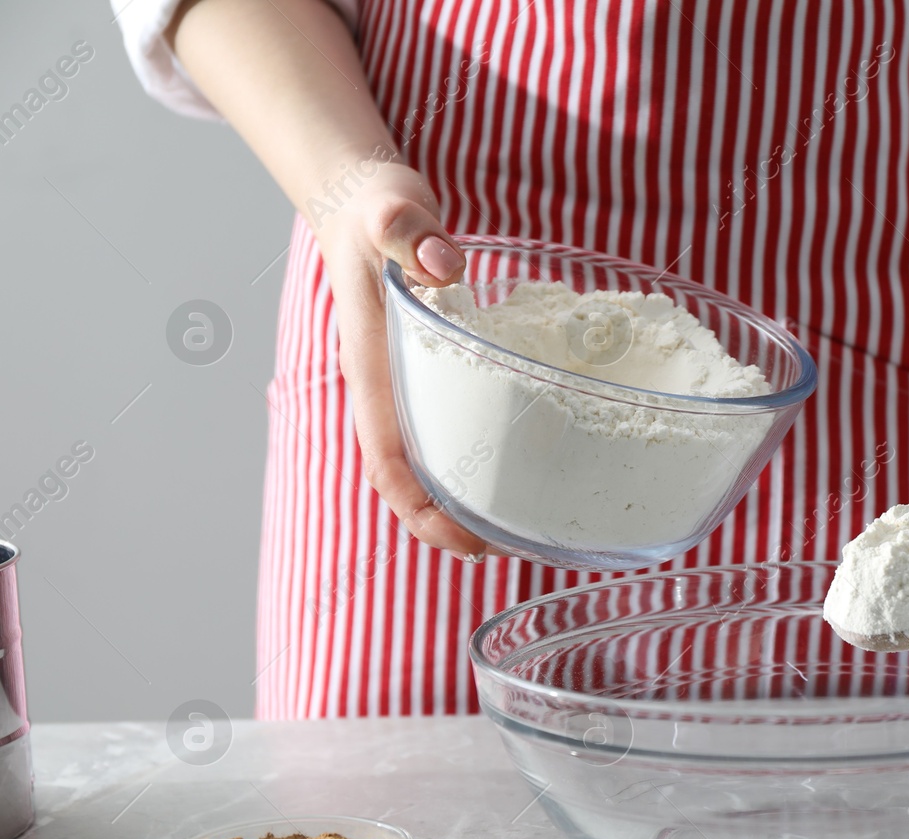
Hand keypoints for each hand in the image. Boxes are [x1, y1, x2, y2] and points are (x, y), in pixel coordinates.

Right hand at [313, 160, 488, 558]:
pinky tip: (527, 467)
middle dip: (455, 524)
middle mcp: (389, 390)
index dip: (422, 510)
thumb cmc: (373, 211)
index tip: (465, 542)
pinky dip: (481, 461)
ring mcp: (409, 387)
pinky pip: (452, 431)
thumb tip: (441, 262)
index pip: (387, 460)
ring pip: (432, 462)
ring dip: (471, 500)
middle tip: (517, 548)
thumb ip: (407, 228)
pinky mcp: (434, 375)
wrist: (361, 201)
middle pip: (413, 480)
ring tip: (528, 526)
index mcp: (373, 368)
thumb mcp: (388, 209)